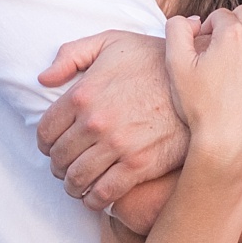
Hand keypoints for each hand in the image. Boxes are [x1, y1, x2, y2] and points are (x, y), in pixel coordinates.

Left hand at [38, 31, 188, 209]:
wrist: (197, 81)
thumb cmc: (153, 59)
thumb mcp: (111, 42)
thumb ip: (72, 54)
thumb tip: (43, 78)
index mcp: (83, 94)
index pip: (46, 130)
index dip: (44, 143)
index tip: (50, 147)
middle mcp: (95, 122)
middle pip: (59, 157)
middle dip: (57, 166)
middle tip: (64, 167)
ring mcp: (117, 146)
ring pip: (77, 178)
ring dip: (72, 186)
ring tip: (76, 184)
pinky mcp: (139, 165)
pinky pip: (105, 193)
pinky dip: (93, 200)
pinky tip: (94, 197)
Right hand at [165, 5, 241, 173]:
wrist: (228, 142)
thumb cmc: (200, 107)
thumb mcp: (176, 65)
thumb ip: (177, 29)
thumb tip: (196, 19)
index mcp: (231, 34)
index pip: (220, 15)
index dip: (210, 27)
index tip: (206, 44)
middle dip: (233, 22)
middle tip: (225, 42)